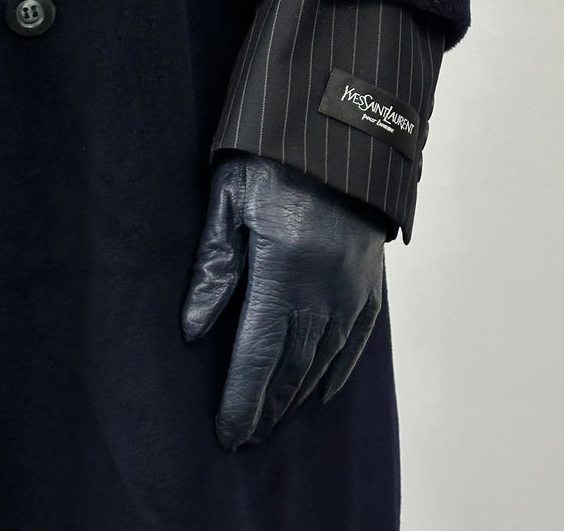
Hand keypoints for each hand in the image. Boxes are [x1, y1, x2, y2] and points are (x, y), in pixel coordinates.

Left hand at [180, 151, 386, 448]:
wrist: (339, 126)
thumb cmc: (272, 157)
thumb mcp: (229, 198)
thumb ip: (213, 266)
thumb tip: (193, 331)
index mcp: (283, 268)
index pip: (259, 354)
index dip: (243, 400)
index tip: (227, 435)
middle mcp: (324, 287)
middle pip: (293, 365)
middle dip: (267, 406)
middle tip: (246, 437)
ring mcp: (353, 285)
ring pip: (325, 358)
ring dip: (298, 394)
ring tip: (275, 421)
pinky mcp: (370, 278)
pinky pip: (358, 339)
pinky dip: (340, 370)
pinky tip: (323, 393)